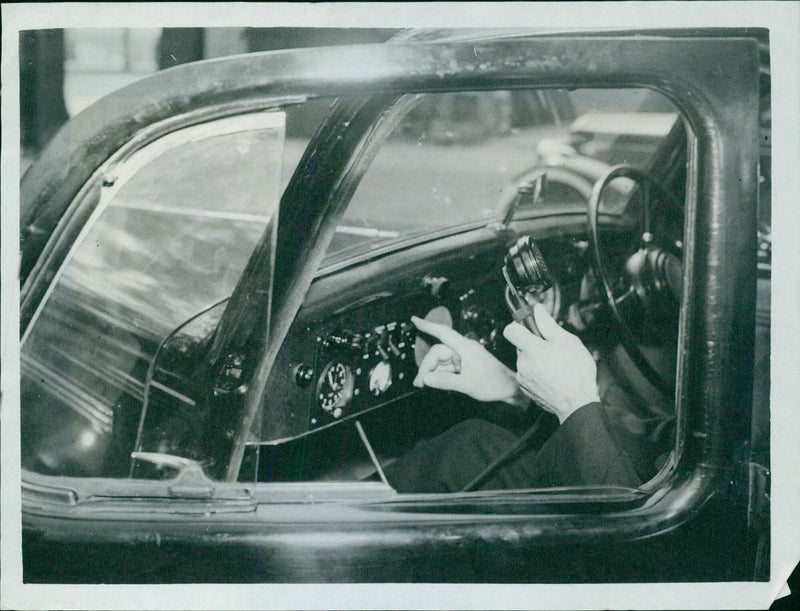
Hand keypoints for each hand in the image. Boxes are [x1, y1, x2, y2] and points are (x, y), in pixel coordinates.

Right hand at [411, 316, 527, 407]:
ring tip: (423, 385)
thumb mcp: (468, 385)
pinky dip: (439, 374)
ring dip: (431, 372)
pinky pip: (447, 367)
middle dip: (426, 366)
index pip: (443, 333)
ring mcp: (463, 357)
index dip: (428, 326)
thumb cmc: (493, 383)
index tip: (414, 320)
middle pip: (437, 352)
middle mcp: (462, 350)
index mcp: (465, 348)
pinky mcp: (464, 365)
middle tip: (419, 383)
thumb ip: (445, 381)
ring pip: (440, 361)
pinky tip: (436, 383)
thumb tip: (426, 378)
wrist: (508, 389)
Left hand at [503, 304, 600, 423]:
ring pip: (523, 359)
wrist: (578, 403)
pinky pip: (526, 373)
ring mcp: (522, 377)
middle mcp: (523, 363)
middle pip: (519, 345)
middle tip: (551, 348)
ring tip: (554, 364)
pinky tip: (550, 375)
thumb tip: (538, 310)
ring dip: (534, 358)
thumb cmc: (577, 373)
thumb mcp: (568, 342)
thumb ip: (548, 325)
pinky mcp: (524, 388)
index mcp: (532, 350)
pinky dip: (535, 371)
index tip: (528, 326)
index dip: (518, 325)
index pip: (510, 330)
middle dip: (532, 343)